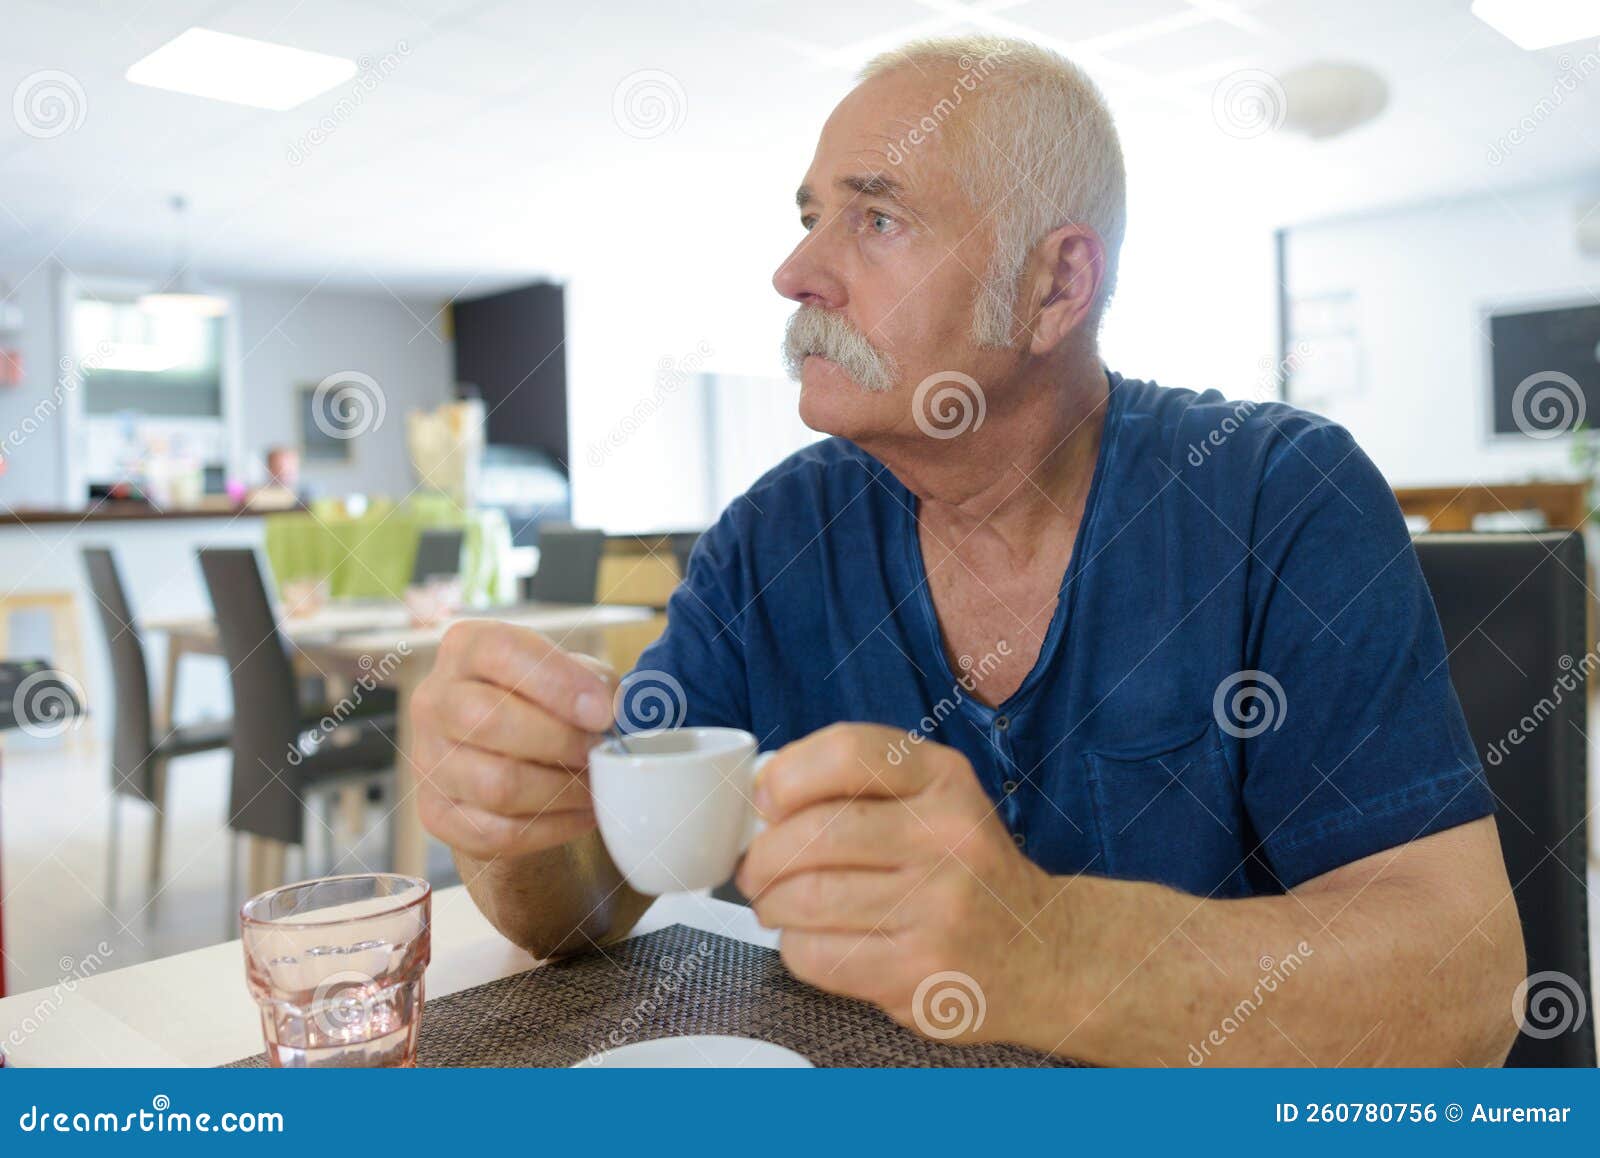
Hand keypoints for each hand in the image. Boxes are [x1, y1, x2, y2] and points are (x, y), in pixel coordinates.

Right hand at [410, 621, 616, 859]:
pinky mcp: (436, 814)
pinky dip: (552, 828)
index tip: (603, 712)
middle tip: (599, 751)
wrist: (512, 758)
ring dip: (561, 790)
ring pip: (496, 784)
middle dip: (560, 741)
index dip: (558, 682)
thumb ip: (598, 683)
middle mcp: (434, 700)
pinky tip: (581, 814)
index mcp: (465, 648)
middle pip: (489, 720)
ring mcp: (427, 760)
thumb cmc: (547, 705)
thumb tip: (618, 708)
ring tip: (595, 785)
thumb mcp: (575, 677)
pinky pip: (498, 831)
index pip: (501, 652)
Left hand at [735, 723, 1057, 1044]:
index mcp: (943, 779)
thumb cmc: (967, 870)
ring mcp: (938, 906)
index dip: (786, 775)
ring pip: (808, 898)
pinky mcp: (919, 969)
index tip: (765, 798)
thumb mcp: (935, 801)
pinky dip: (796, 947)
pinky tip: (812, 939)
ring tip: (775, 904)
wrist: (1039, 952)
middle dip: (763, 854)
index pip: (846, 752)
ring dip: (772, 904)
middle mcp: (948, 835)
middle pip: (815, 832)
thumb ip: (860, 786)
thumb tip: (763, 793)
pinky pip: (820, 955)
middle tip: (755, 867)